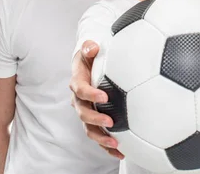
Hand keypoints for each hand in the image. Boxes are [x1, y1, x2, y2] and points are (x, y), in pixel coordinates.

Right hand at [69, 40, 123, 159]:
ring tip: (116, 143)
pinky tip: (121, 151)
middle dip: (95, 119)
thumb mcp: (88, 49)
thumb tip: (93, 47)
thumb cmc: (90, 57)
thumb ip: (89, 47)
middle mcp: (79, 100)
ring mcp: (85, 112)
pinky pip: (98, 136)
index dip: (90, 94)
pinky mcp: (94, 121)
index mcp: (78, 82)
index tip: (104, 97)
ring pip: (89, 128)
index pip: (80, 89)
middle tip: (110, 121)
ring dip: (101, 137)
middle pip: (83, 113)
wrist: (88, 66)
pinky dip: (107, 146)